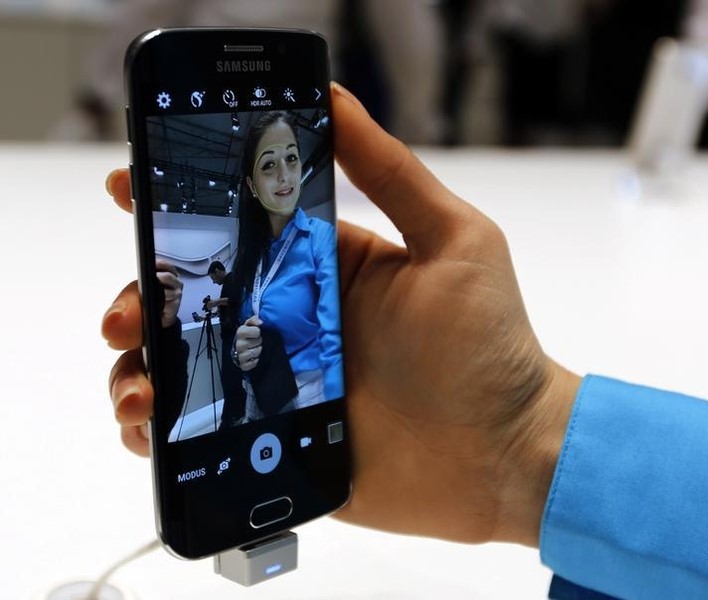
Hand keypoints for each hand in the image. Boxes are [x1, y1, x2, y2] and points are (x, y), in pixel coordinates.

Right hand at [102, 83, 580, 546]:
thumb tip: (335, 96)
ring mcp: (280, 382)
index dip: (180, 207)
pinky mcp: (275, 440)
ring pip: (184, 364)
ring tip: (140, 383)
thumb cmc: (489, 347)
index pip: (237, 227)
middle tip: (130, 313)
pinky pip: (200, 435)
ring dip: (142, 366)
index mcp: (324, 267)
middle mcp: (293, 319)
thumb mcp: (454, 240)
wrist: (503, 452)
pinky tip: (149, 426)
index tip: (131, 190)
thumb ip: (392, 172)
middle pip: (194, 297)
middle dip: (145, 296)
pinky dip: (160, 432)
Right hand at [235, 316, 262, 371]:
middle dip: (259, 342)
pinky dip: (255, 361)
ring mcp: (239, 355)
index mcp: (240, 332)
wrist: (240, 348)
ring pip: (255, 353)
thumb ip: (254, 320)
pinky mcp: (242, 365)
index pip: (256, 331)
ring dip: (258, 351)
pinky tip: (253, 357)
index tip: (257, 333)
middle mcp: (238, 344)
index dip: (258, 332)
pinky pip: (252, 364)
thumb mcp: (250, 325)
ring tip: (255, 348)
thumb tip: (260, 322)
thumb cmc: (247, 335)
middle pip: (257, 343)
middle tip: (257, 341)